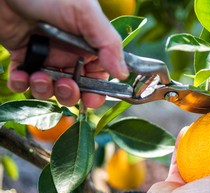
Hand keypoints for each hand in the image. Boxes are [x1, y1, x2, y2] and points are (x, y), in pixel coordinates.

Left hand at [0, 0, 128, 107]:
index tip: (91, 98)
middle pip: (76, 87)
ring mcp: (45, 54)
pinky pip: (23, 80)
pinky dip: (22, 84)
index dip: (97, 91)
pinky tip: (21, 75)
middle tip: (64, 85)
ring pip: (50, 87)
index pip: (99, 76)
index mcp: (89, 43)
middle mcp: (70, 51)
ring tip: (38, 76)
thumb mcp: (85, 12)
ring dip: (45, 89)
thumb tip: (123, 73)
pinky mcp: (22, 55)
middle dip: (70, 93)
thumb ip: (108, 44)